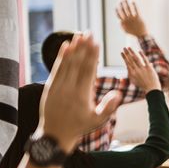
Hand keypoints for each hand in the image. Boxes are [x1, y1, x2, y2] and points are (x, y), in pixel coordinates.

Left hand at [40, 34, 121, 152]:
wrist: (55, 135)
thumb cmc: (80, 126)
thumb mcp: (98, 120)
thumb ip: (108, 107)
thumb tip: (118, 92)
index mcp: (82, 95)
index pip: (88, 70)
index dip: (92, 55)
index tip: (96, 43)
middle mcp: (69, 88)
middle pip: (77, 63)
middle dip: (84, 47)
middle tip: (89, 33)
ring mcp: (58, 87)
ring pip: (66, 63)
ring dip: (73, 48)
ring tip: (79, 35)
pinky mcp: (50, 86)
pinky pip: (57, 68)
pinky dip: (61, 56)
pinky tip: (65, 46)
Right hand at [116, 0, 147, 37]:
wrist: (141, 35)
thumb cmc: (133, 33)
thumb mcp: (125, 30)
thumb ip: (121, 25)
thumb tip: (119, 20)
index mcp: (123, 22)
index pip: (118, 14)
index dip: (117, 9)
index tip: (116, 5)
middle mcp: (127, 19)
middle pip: (123, 10)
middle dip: (121, 4)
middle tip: (121, 0)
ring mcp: (132, 18)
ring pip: (128, 8)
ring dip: (126, 3)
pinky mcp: (138, 17)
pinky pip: (135, 10)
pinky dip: (134, 5)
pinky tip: (133, 1)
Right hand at [121, 47, 160, 91]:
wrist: (151, 89)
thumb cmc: (142, 85)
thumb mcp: (134, 80)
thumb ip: (131, 73)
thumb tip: (128, 67)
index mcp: (132, 73)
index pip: (127, 63)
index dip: (124, 57)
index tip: (121, 52)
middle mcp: (136, 70)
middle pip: (130, 60)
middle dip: (127, 53)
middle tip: (124, 47)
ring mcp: (142, 69)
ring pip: (136, 58)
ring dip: (132, 52)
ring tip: (129, 47)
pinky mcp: (149, 68)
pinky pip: (145, 60)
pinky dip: (142, 55)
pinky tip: (139, 50)